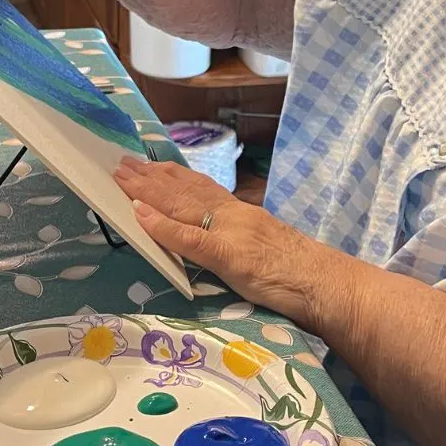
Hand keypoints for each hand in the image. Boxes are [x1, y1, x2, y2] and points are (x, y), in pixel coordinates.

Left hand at [114, 158, 339, 328]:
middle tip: (122, 163)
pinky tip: (140, 213)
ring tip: (122, 178)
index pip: (202, 189)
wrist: (323, 282)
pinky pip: (188, 237)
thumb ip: (238, 239)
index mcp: (242, 214)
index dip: (173, 176)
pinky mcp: (227, 253)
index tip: (150, 165)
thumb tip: (215, 239)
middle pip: (186, 191)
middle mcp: (233, 214)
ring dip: (148, 191)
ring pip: (181, 205)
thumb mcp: (264, 246)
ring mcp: (229, 231)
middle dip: (152, 177)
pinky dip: (161, 224)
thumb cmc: (300, 273)